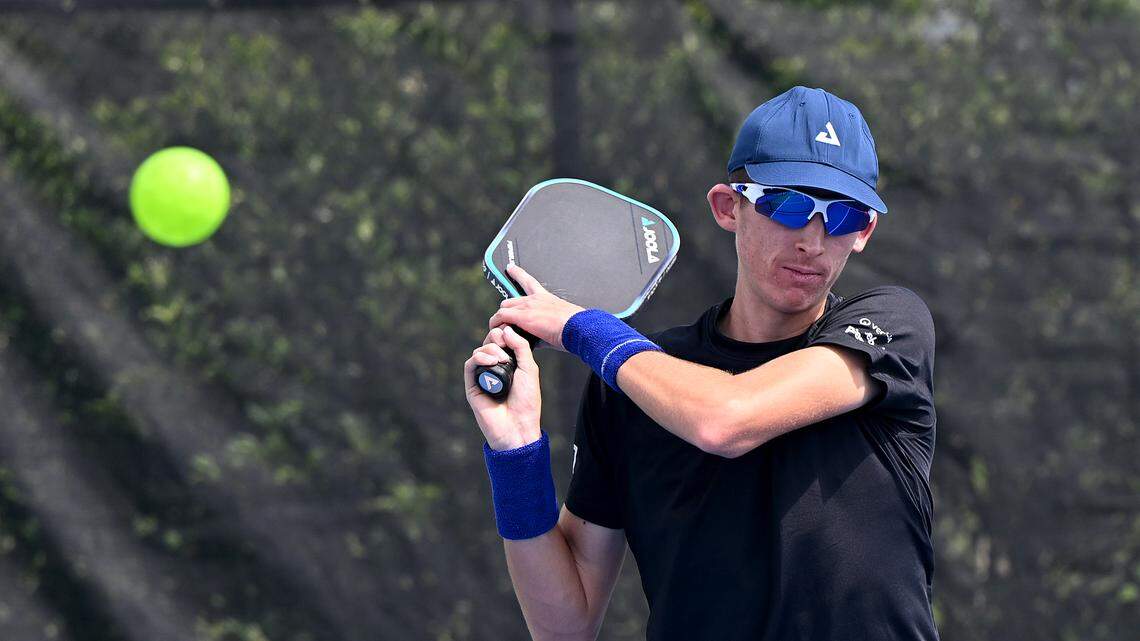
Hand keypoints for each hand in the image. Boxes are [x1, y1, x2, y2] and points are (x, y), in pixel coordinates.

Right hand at [463, 325, 541, 450]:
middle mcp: (495, 369)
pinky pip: (469, 365)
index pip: (502, 341)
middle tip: (505, 344)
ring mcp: (483, 377)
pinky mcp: (472, 386)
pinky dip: (479, 357)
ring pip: (479, 351)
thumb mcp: (529, 369)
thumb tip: (506, 330)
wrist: (519, 426)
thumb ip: (520, 347)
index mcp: (510, 365)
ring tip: (502, 358)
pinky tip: (491, 360)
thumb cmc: (527, 401)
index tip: (511, 334)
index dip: (504, 333)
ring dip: (490, 348)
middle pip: (489, 343)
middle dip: (496, 338)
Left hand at [487, 263, 584, 351]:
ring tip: (500, 331)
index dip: (518, 273)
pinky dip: (497, 324)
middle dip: (506, 311)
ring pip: (504, 308)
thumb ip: (546, 328)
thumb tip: (540, 338)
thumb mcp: (560, 322)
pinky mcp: (523, 316)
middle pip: (510, 300)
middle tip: (505, 323)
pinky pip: (501, 317)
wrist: (579, 327)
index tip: (511, 268)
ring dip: (500, 320)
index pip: (529, 282)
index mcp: (545, 297)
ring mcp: (528, 306)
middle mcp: (535, 299)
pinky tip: (497, 332)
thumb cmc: (574, 327)